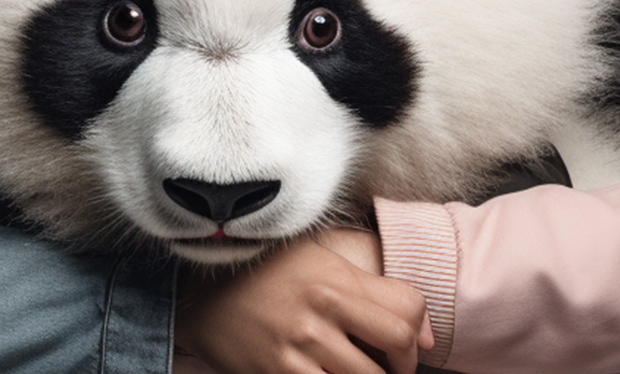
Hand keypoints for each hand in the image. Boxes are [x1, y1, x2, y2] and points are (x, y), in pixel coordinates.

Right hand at [175, 234, 429, 373]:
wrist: (196, 293)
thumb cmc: (263, 272)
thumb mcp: (314, 257)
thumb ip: (366, 284)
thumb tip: (423, 331)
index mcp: (334, 277)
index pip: (408, 308)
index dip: (417, 334)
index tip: (407, 345)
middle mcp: (321, 311)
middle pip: (397, 347)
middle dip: (402, 366)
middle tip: (388, 368)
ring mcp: (298, 346)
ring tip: (353, 371)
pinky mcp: (275, 373)